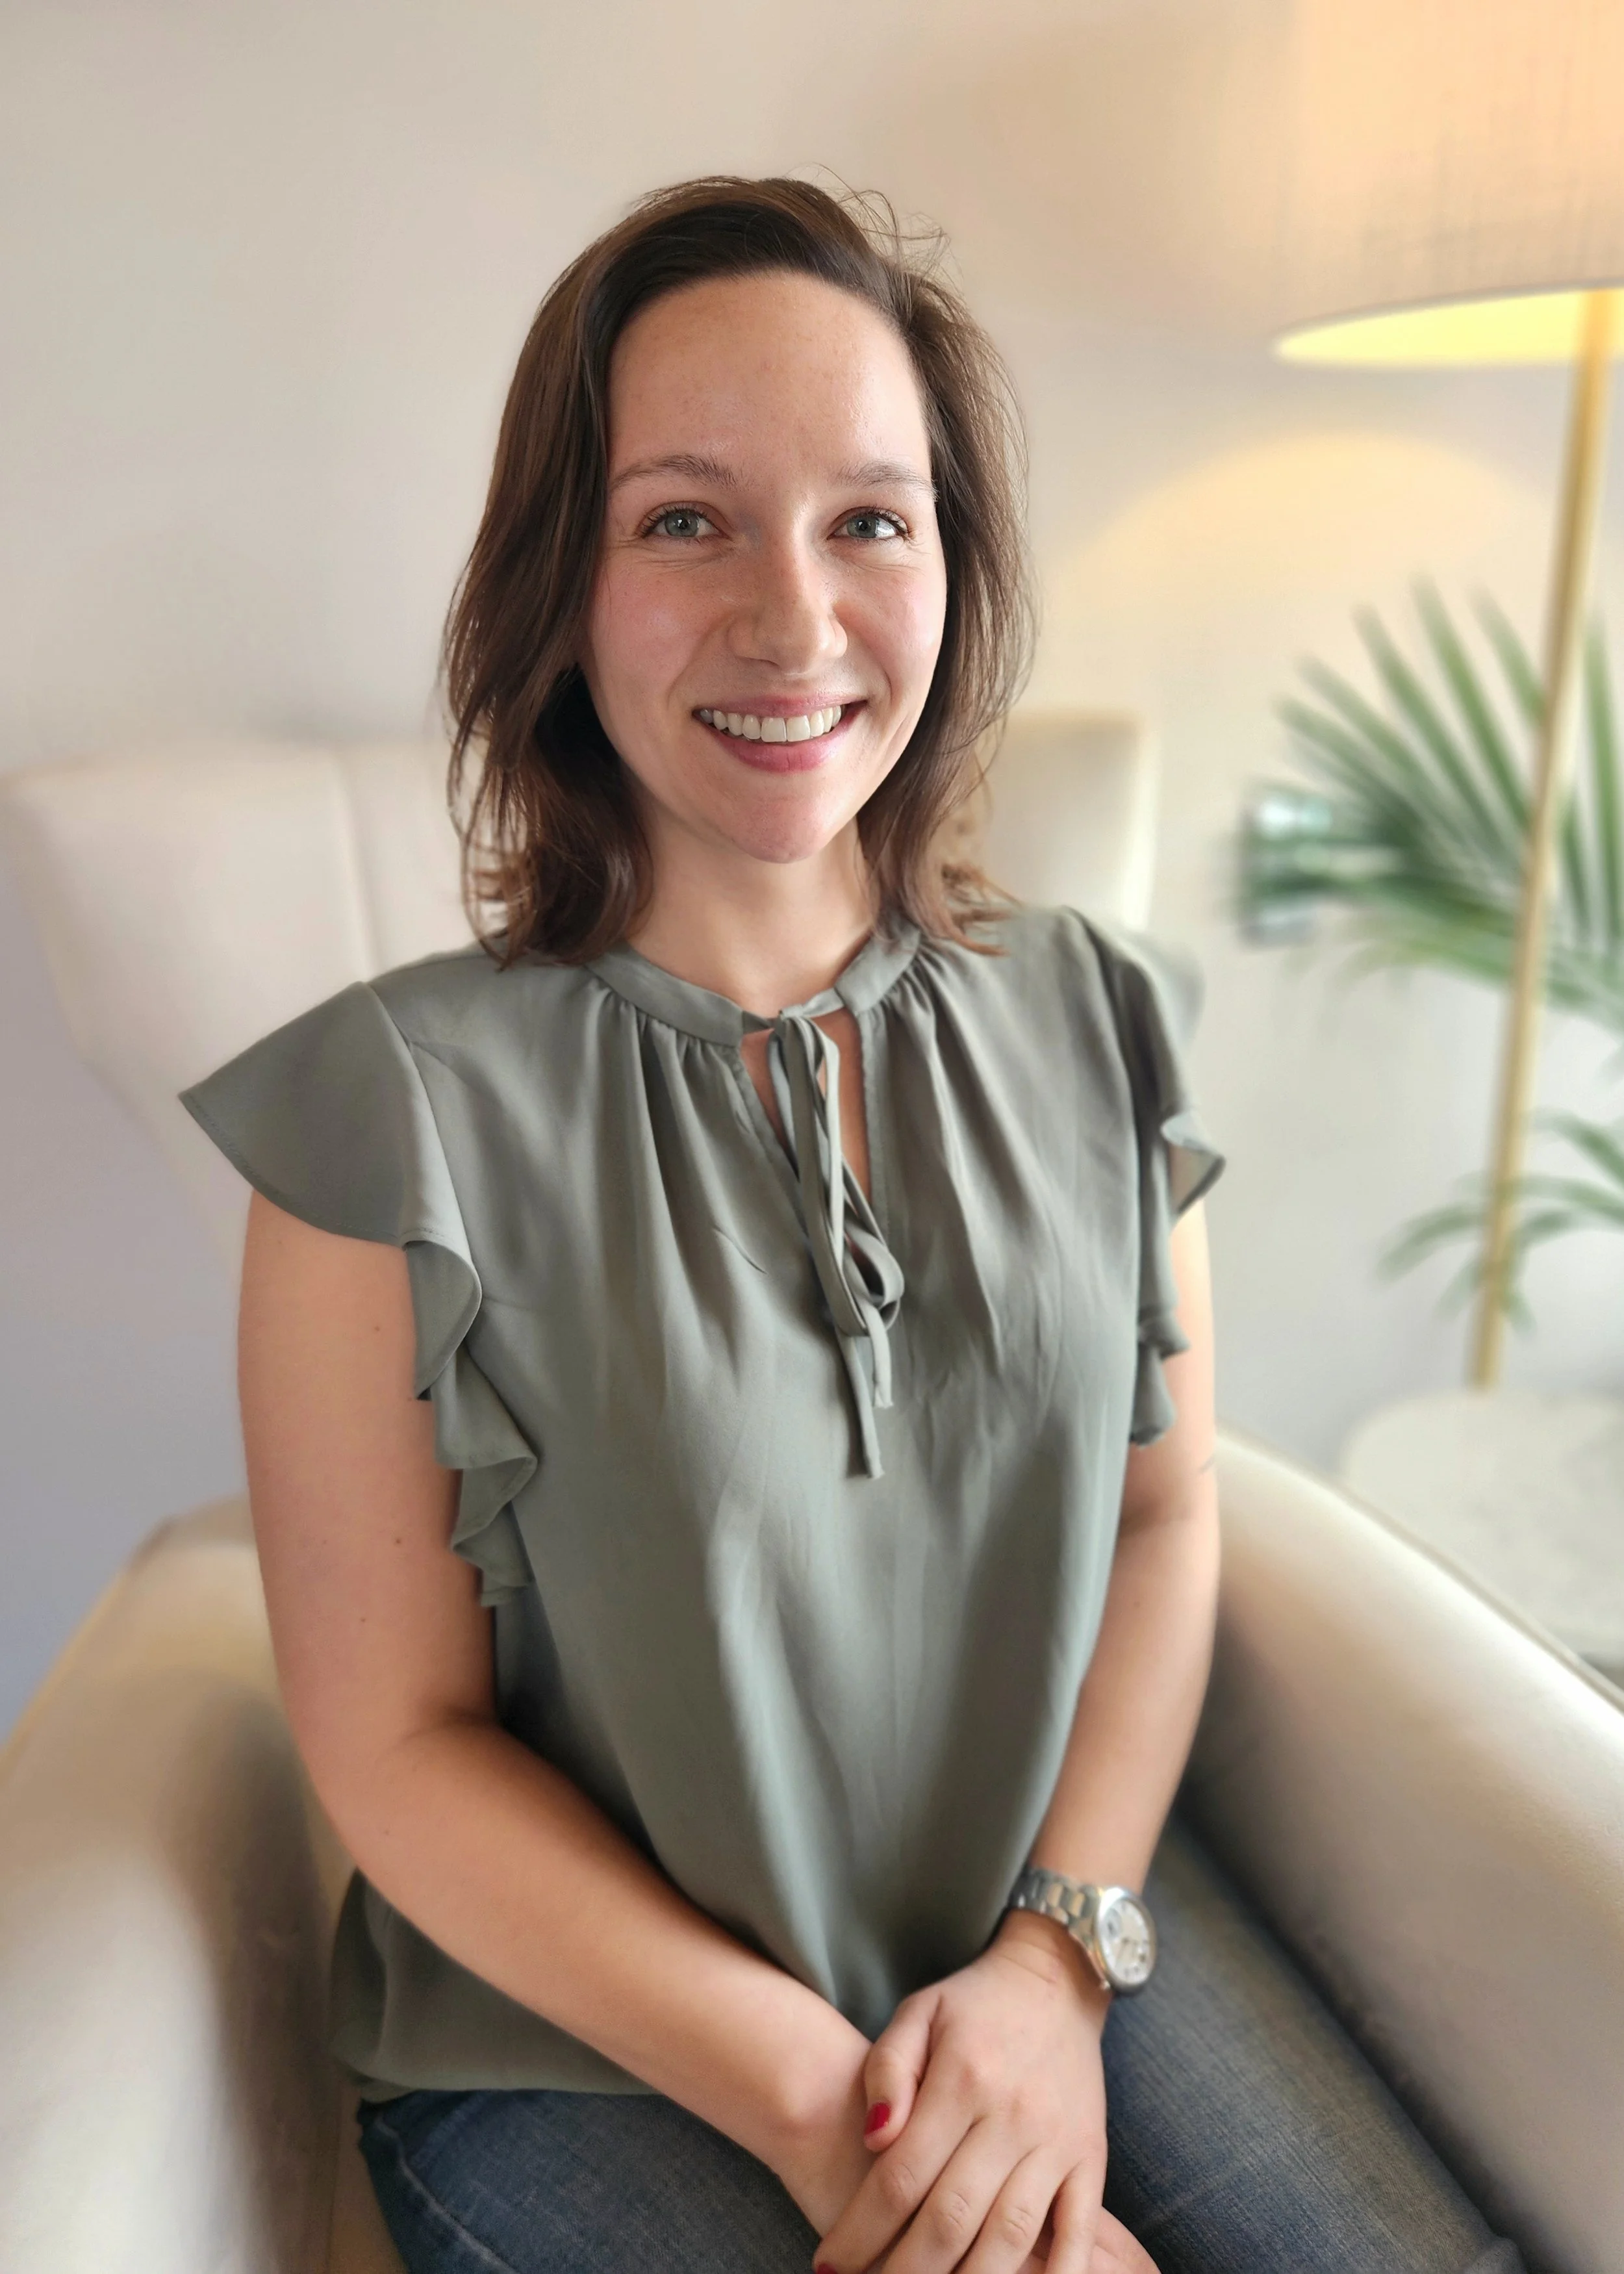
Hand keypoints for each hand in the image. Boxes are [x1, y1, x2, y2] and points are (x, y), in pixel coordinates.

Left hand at [811, 1912, 1120, 2273]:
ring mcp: (1056, 2143)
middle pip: (950, 2219)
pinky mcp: (1090, 2159)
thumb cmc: (974, 2003)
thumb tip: (872, 2139)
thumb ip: (888, 2070)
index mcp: (963, 2079)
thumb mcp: (919, 2012)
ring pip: (1009, 2238)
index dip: (860, 2230)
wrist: (1058, 1980)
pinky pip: (1078, 2233)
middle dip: (902, 2271)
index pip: (902, 2176)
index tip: (829, 2265)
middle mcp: (1012, 2116)